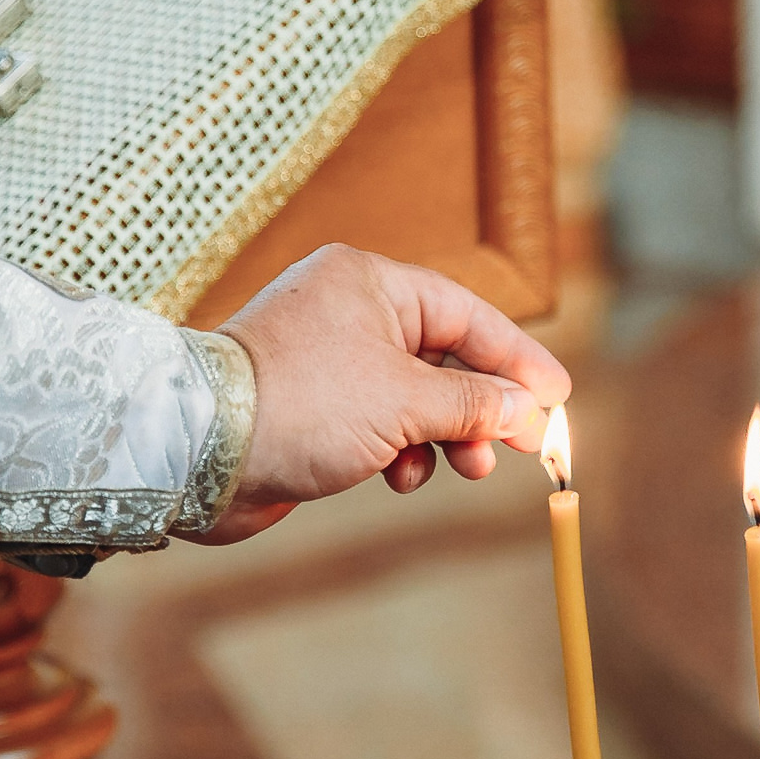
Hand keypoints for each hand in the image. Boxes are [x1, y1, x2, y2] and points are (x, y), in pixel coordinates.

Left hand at [190, 245, 571, 542]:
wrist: (202, 452)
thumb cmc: (301, 406)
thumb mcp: (405, 402)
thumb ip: (474, 402)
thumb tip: (524, 409)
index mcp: (371, 283)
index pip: (469, 315)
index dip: (519, 359)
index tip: (557, 400)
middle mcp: (350, 311)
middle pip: (447, 356)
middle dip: (484, 406)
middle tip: (520, 447)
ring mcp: (330, 360)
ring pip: (416, 396)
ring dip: (447, 436)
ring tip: (464, 468)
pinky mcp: (315, 406)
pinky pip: (381, 422)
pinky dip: (401, 450)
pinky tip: (398, 476)